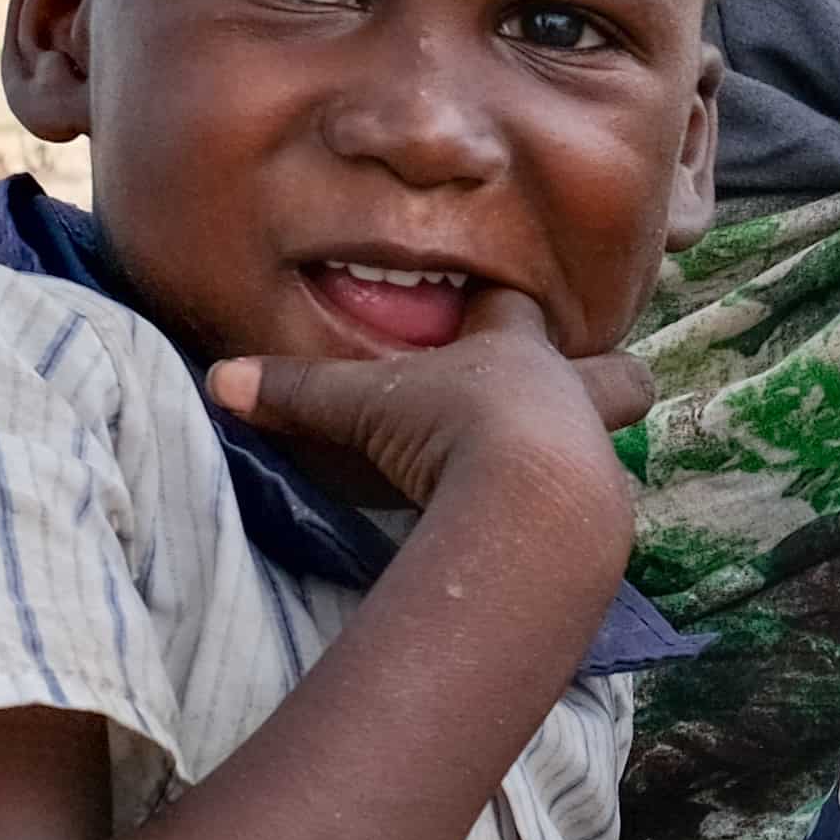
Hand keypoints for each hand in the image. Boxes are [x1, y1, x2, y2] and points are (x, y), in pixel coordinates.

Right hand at [207, 285, 647, 544]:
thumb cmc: (452, 430)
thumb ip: (297, 392)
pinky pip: (595, 509)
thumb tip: (219, 381)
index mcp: (514, 353)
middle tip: (579, 393)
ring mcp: (591, 458)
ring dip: (587, 452)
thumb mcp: (363, 408)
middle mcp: (565, 397)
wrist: (532, 503)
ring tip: (553, 475)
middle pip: (620, 374)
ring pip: (614, 442)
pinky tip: (542, 536)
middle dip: (608, 378)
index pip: (517, 307)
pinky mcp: (598, 519)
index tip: (488, 304)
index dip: (504, 303)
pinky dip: (571, 517)